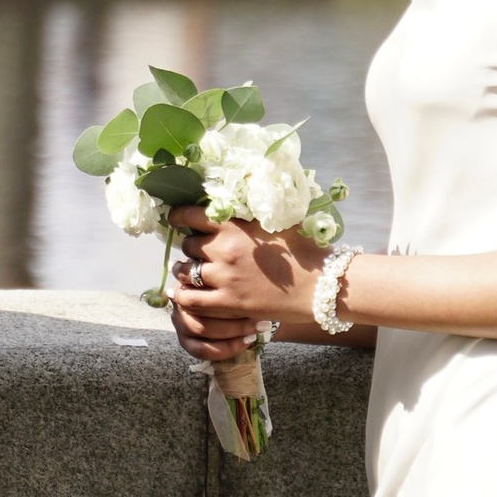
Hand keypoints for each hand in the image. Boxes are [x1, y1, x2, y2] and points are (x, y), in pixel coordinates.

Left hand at [168, 209, 360, 353]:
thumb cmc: (305, 250)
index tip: (175, 218)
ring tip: (188, 272)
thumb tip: (241, 194)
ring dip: (185, 271)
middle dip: (191, 246)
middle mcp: (224, 249)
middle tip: (197, 251)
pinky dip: (183, 296)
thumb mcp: (278, 221)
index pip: (192, 215)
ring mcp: (225, 277)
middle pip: (189, 245)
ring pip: (187, 271)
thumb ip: (253, 213)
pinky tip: (182, 294)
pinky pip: (192, 300)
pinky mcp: (229, 302)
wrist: (321, 285)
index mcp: (235, 226)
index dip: (178, 216)